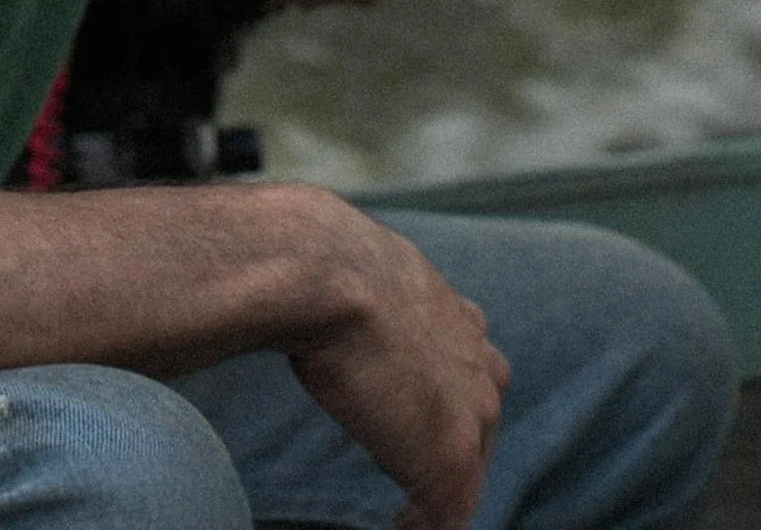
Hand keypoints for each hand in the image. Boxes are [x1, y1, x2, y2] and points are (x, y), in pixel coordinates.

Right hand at [284, 194, 510, 529]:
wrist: (321, 269)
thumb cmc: (311, 257)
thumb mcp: (338, 257)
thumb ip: (335, 273)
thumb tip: (277, 264)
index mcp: (451, 312)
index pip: (472, 361)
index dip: (447, 391)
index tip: (413, 406)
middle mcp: (474, 359)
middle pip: (483, 415)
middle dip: (457, 439)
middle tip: (418, 464)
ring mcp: (470, 410)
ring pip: (471, 463)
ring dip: (444, 487)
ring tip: (412, 507)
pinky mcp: (451, 457)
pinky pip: (449, 510)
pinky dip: (426, 522)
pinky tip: (401, 526)